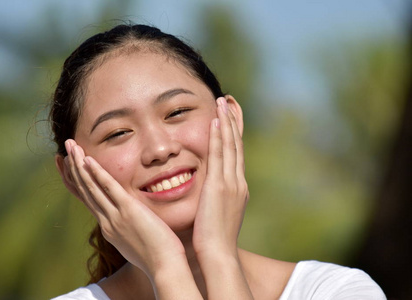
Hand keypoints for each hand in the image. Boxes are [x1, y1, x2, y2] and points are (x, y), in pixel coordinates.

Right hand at [63, 139, 185, 276]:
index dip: (75, 182)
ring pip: (91, 187)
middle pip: (84, 190)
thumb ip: (129, 227)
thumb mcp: (135, 240)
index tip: (66, 167)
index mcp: (108, 226)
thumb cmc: (156, 256)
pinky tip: (88, 160)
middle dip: (73, 168)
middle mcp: (106, 221)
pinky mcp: (128, 211)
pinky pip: (109, 188)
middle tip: (65, 148)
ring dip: (79, 165)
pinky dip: (97, 173)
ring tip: (71, 146)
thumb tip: (130, 220)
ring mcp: (115, 216)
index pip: (86, 200)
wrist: (164, 267)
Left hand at [192, 97, 248, 258]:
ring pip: (230, 146)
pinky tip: (216, 121)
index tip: (229, 116)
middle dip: (233, 121)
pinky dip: (219, 137)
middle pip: (236, 145)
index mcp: (237, 188)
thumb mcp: (217, 214)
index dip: (234, 134)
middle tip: (229, 100)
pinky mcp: (220, 186)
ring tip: (223, 101)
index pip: (236, 155)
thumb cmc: (213, 239)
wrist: (218, 254)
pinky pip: (219, 155)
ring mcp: (231, 183)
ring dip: (227, 122)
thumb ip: (215, 200)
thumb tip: (208, 195)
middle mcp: (238, 182)